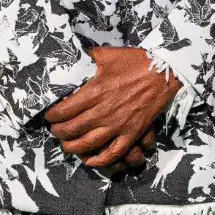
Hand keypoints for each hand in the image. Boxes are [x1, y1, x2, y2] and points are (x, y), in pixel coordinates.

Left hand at [44, 47, 180, 169]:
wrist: (164, 72)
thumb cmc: (136, 62)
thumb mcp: (108, 54)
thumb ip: (88, 57)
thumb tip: (73, 54)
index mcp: (95, 92)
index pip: (64, 110)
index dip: (52, 115)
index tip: (49, 115)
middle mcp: (103, 111)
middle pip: (71, 129)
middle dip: (58, 132)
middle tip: (54, 130)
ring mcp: (118, 125)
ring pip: (87, 144)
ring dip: (72, 147)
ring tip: (66, 145)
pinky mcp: (132, 133)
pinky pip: (113, 153)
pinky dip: (99, 160)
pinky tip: (89, 160)